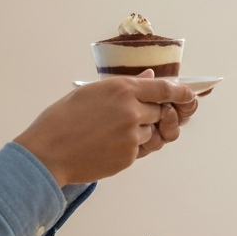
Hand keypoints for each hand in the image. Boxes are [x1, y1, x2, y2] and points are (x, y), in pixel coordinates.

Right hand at [15, 70, 194, 185]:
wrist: (47, 153)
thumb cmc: (62, 119)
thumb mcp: (90, 92)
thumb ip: (125, 85)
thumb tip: (149, 77)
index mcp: (122, 89)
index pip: (165, 88)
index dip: (181, 93)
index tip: (189, 96)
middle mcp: (132, 111)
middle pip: (160, 112)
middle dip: (150, 115)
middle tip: (127, 118)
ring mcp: (132, 136)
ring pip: (152, 133)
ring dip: (140, 133)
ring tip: (111, 133)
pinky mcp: (129, 158)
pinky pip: (141, 151)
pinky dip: (130, 148)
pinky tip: (107, 146)